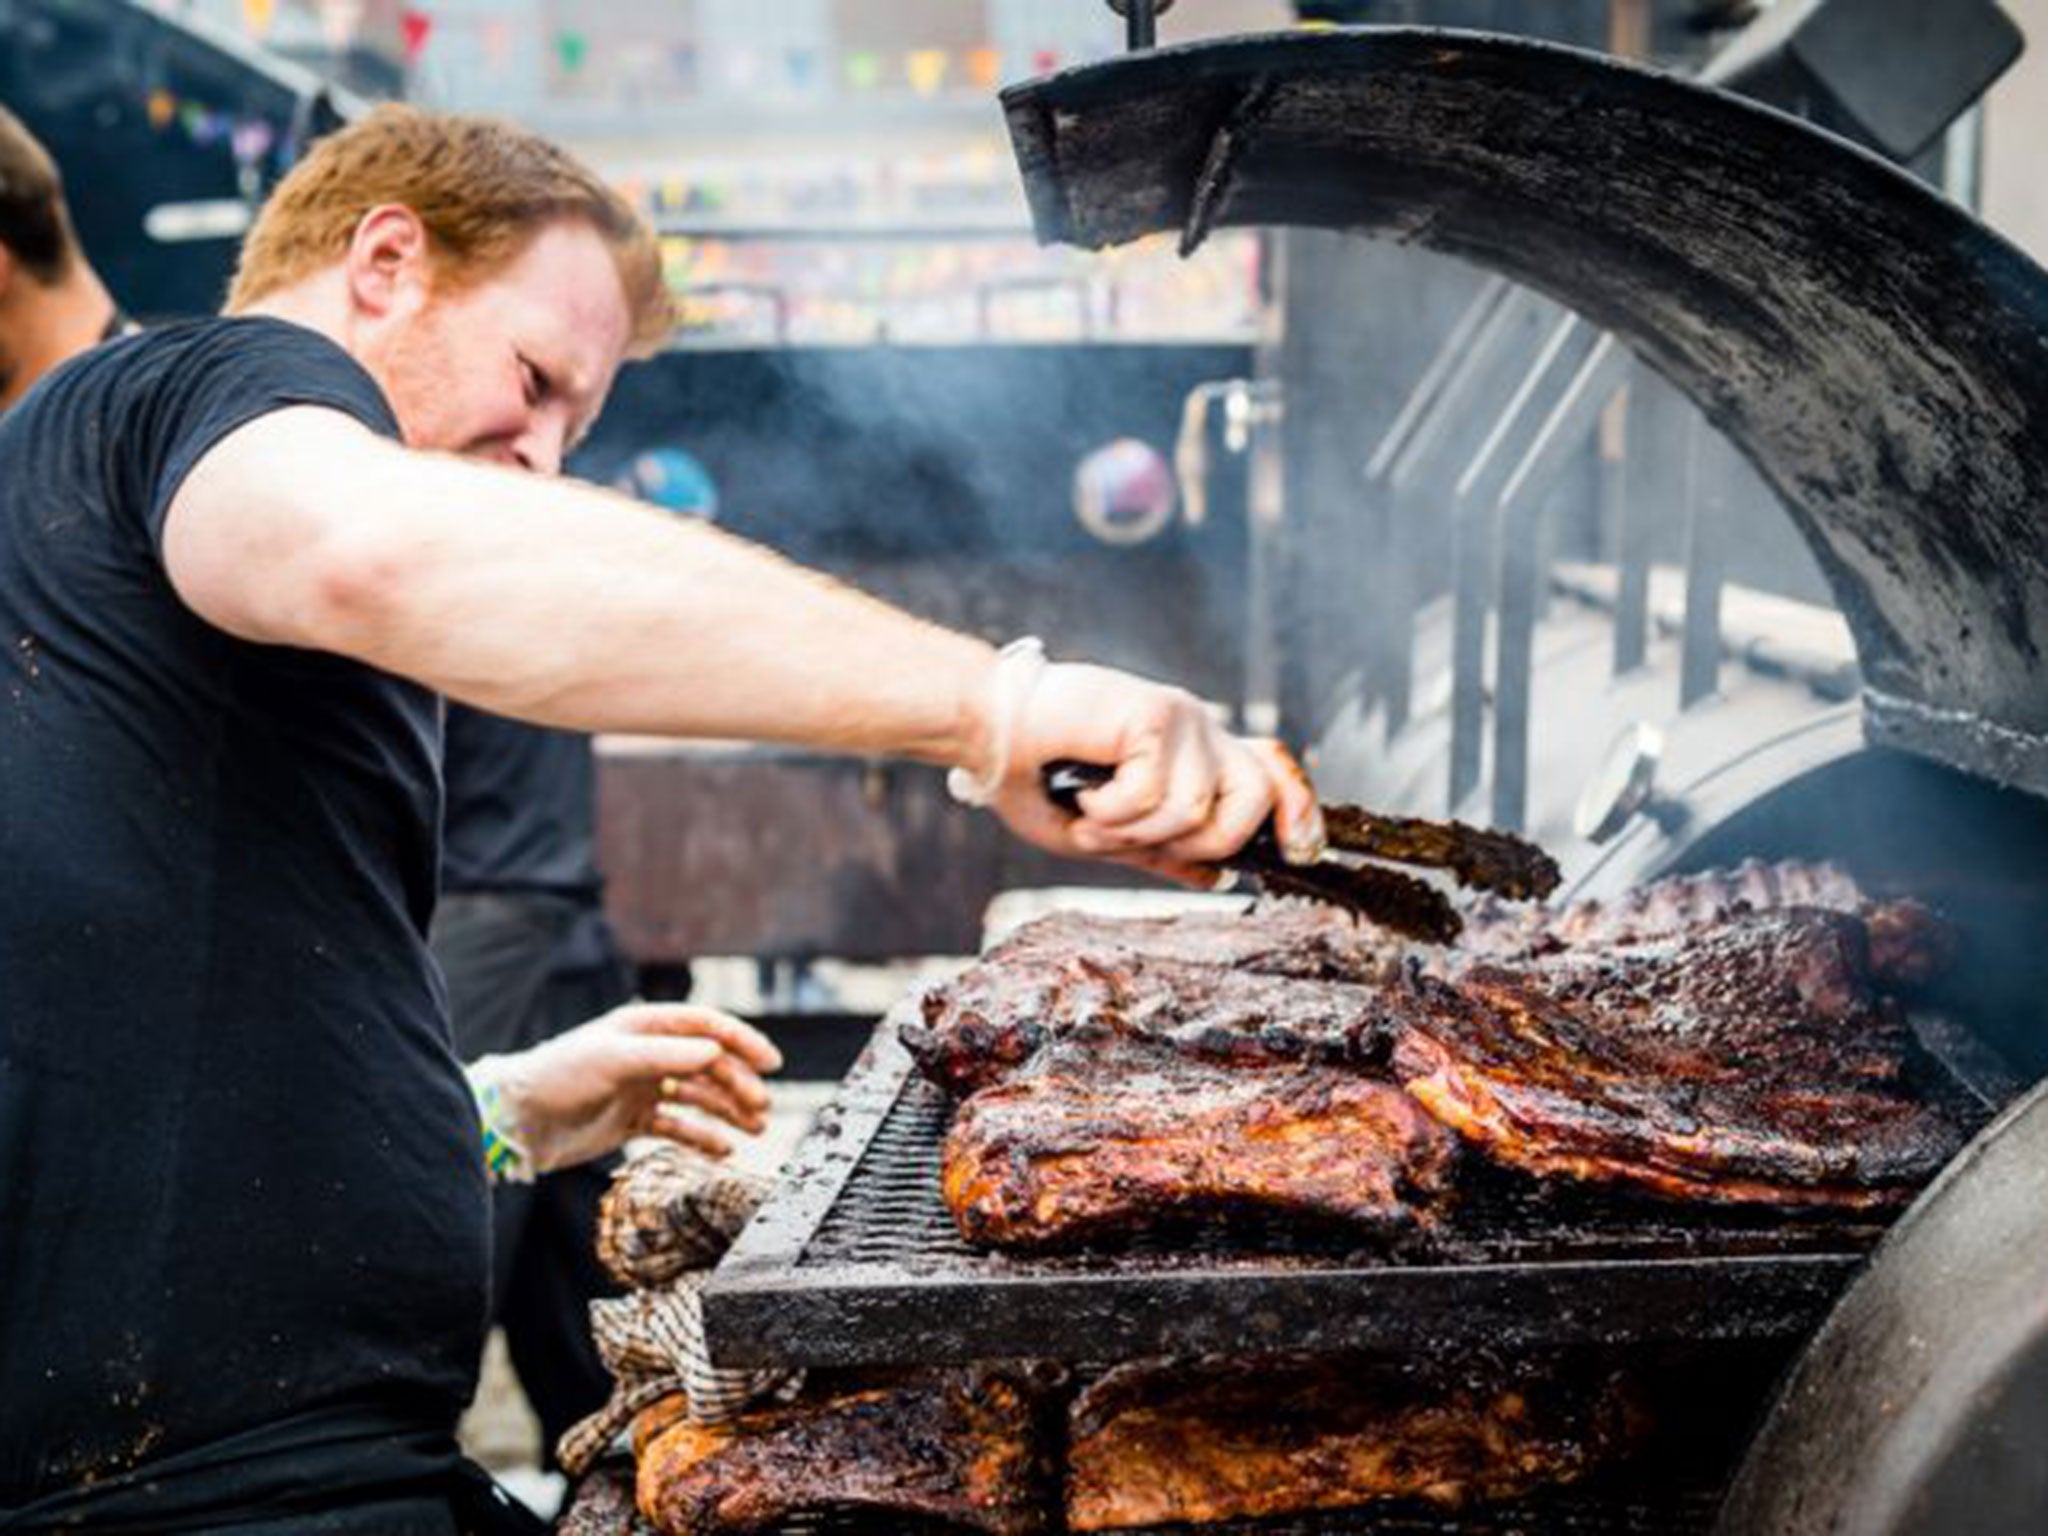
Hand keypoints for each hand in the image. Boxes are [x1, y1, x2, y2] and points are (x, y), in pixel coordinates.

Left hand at [473, 1003, 782, 1173]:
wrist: (517, 1122)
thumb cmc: (559, 1077)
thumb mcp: (614, 1060)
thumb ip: (667, 1055)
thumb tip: (717, 1050)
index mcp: (646, 1027)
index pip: (707, 1027)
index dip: (742, 1041)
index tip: (771, 1063)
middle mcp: (650, 1054)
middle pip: (708, 1065)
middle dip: (738, 1084)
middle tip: (762, 1108)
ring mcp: (643, 1087)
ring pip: (698, 1097)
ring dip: (728, 1110)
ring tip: (753, 1129)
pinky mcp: (633, 1119)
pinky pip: (678, 1126)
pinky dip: (702, 1136)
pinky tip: (723, 1149)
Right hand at [981, 661, 1324, 886]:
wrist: (988, 735)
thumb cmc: (1036, 778)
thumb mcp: (1105, 834)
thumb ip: (1161, 850)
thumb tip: (1219, 876)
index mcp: (1194, 753)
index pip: (1272, 773)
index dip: (1298, 810)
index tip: (1303, 851)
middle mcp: (1198, 730)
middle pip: (1258, 796)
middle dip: (1206, 840)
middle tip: (1139, 840)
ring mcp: (1181, 718)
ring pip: (1199, 809)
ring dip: (1136, 833)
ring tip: (1094, 816)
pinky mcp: (1155, 713)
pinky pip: (1155, 794)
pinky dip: (1113, 812)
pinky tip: (1084, 794)